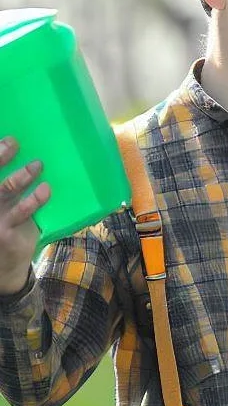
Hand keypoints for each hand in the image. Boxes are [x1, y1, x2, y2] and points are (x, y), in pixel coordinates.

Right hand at [0, 137, 49, 292]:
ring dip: (20, 176)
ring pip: (3, 191)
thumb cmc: (7, 227)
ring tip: (37, 165)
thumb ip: (9, 188)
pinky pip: (21, 213)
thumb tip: (30, 158)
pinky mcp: (6, 233)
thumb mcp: (4, 207)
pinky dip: (34, 199)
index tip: (5, 138)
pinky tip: (45, 189)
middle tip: (13, 142)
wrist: (5, 267)